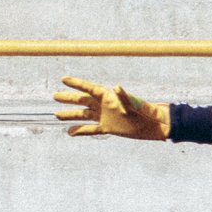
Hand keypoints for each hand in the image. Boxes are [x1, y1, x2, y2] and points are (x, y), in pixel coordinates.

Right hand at [53, 77, 171, 139]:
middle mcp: (105, 105)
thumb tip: (116, 87)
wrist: (156, 126)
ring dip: (71, 115)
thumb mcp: (137, 105)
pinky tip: (70, 133)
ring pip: (84, 115)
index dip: (77, 84)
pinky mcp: (108, 128)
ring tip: (57, 115)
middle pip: (83, 101)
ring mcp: (105, 117)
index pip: (90, 88)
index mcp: (110, 97)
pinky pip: (91, 130)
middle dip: (69, 98)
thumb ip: (126, 97)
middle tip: (54, 95)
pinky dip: (81, 131)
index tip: (64, 79)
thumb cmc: (148, 113)